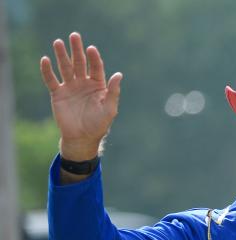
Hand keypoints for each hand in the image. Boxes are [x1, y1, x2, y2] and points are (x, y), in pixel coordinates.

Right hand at [40, 32, 121, 158]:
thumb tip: (119, 75)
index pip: (96, 67)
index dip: (94, 58)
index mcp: (98, 85)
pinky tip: (45, 60)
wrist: (83, 137)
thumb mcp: (110, 108)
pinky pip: (51, 79)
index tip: (92, 49)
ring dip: (61, 55)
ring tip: (58, 42)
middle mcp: (83, 83)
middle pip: (79, 63)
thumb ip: (113, 92)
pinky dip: (47, 70)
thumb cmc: (99, 124)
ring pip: (65, 67)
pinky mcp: (58, 93)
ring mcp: (70, 87)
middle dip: (77, 50)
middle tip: (74, 36)